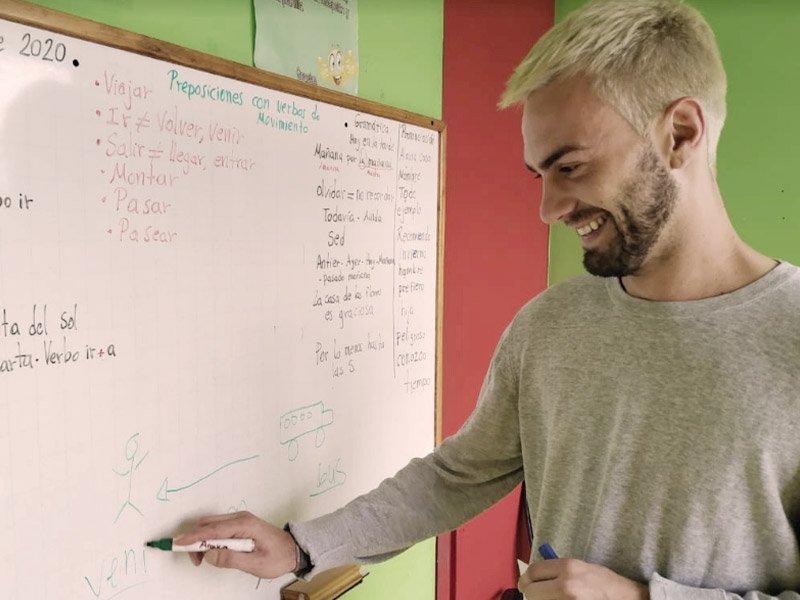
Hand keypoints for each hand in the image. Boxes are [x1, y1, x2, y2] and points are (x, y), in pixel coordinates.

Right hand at [174, 511, 297, 578]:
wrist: (293, 550)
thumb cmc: (277, 557)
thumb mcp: (255, 563)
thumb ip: (231, 558)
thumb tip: (208, 554)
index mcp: (245, 524)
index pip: (213, 529)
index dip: (194, 536)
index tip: (179, 543)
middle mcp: (240, 518)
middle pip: (208, 524)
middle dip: (195, 540)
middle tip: (195, 561)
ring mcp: (240, 520)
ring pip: (211, 525)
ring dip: (202, 540)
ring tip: (202, 560)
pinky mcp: (239, 525)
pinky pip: (218, 528)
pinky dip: (210, 539)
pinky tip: (213, 552)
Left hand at [518, 558, 648, 599]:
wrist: (625, 599)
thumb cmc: (604, 583)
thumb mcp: (580, 568)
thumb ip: (557, 570)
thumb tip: (533, 576)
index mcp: (568, 567)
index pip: (534, 571)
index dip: (526, 578)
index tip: (524, 583)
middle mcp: (566, 585)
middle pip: (532, 591)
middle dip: (531, 593)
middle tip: (534, 594)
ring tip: (553, 598)